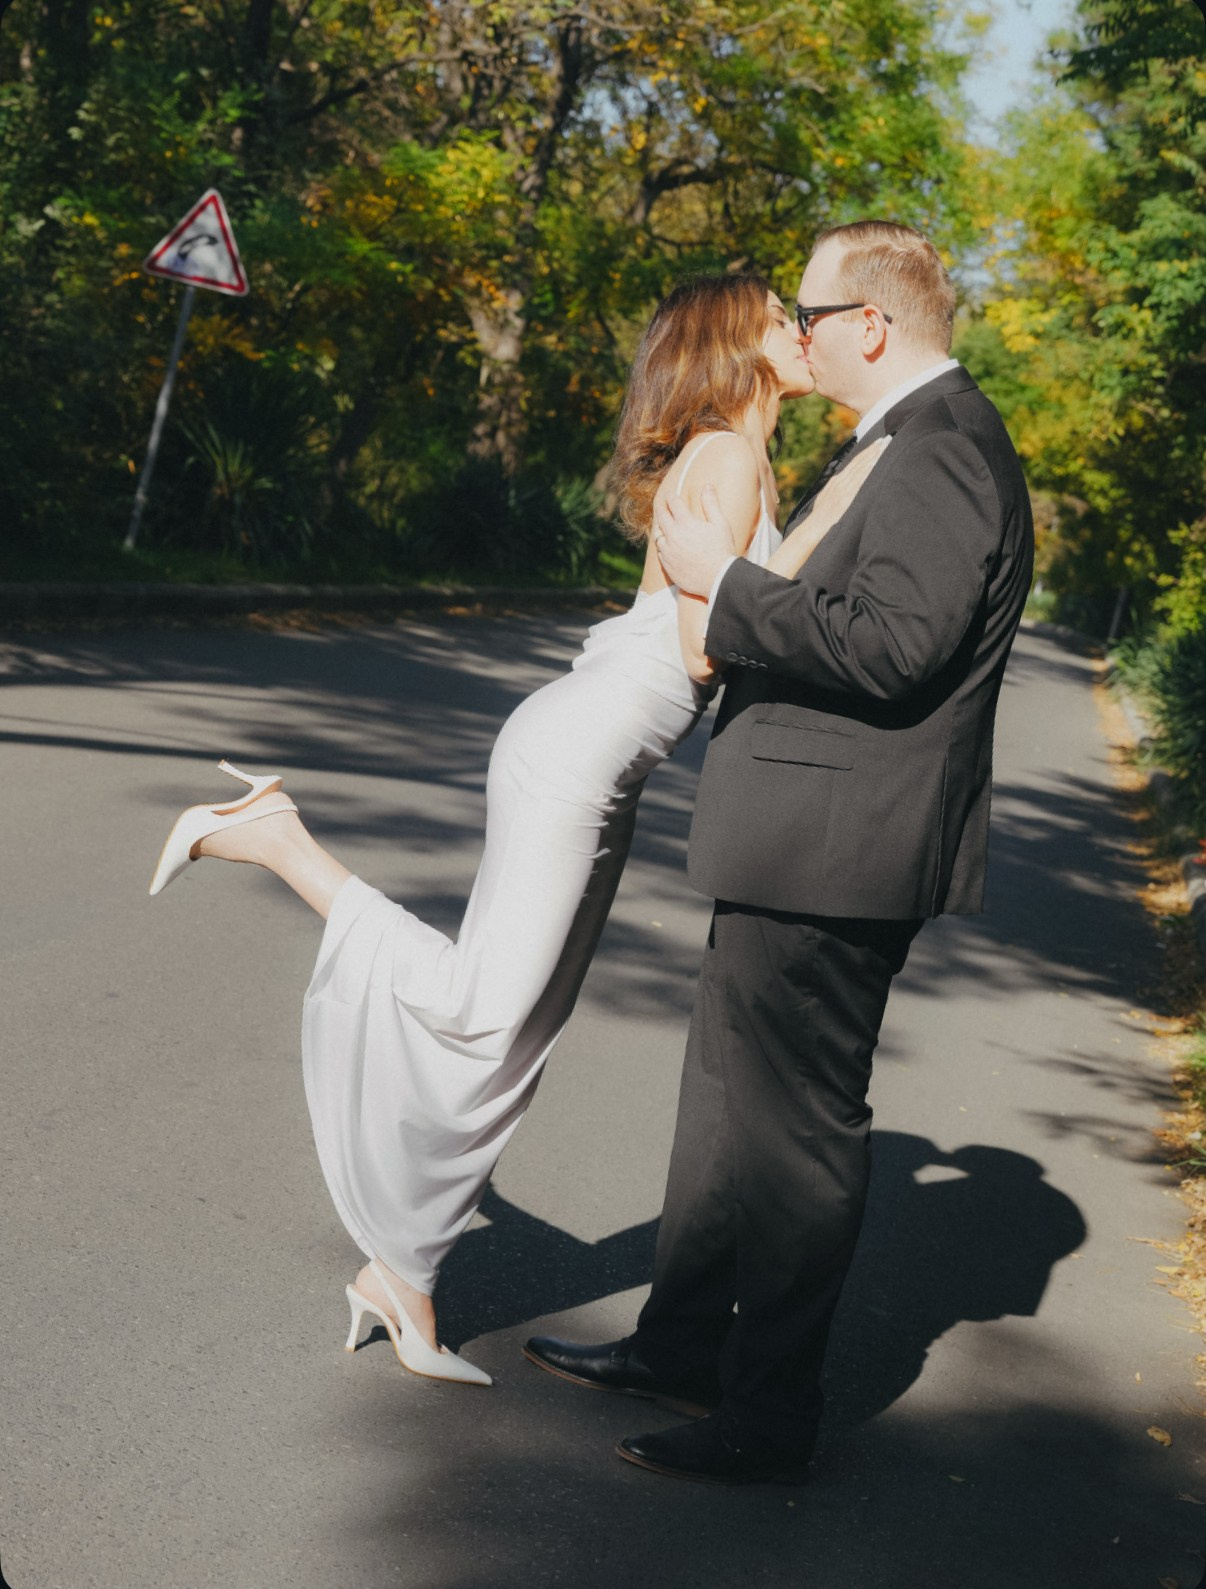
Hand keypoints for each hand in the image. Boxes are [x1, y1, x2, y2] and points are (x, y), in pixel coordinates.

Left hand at [653, 486, 736, 596]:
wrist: (719, 579)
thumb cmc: (722, 550)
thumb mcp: (720, 524)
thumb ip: (711, 504)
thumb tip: (707, 486)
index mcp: (685, 523)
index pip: (673, 503)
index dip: (671, 497)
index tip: (670, 494)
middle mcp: (673, 535)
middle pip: (661, 516)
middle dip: (660, 507)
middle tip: (660, 504)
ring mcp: (668, 551)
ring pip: (658, 535)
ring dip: (659, 527)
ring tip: (661, 524)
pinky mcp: (667, 565)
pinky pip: (660, 552)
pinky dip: (661, 545)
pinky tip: (665, 544)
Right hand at [766, 437, 889, 579]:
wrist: (812, 530)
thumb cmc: (819, 519)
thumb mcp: (825, 500)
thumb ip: (835, 492)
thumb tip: (842, 486)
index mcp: (835, 482)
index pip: (853, 464)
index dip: (866, 453)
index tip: (877, 443)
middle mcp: (840, 483)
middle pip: (859, 462)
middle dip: (873, 450)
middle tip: (886, 438)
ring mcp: (843, 490)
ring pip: (861, 468)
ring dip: (873, 456)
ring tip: (885, 445)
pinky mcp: (847, 498)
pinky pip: (860, 481)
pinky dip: (868, 470)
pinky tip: (877, 462)